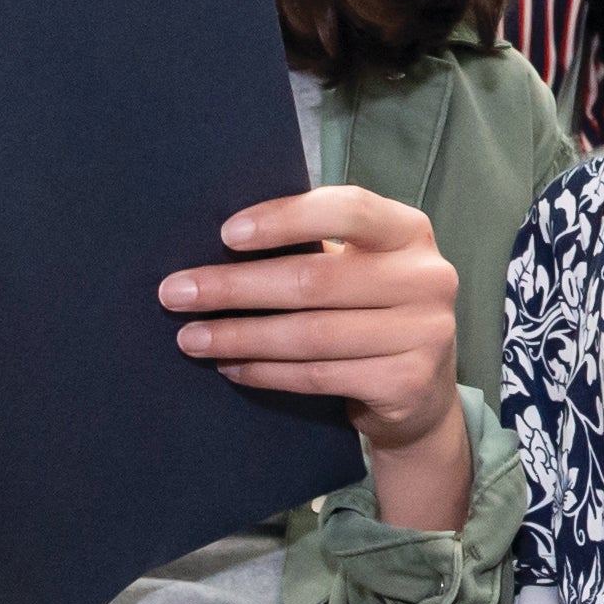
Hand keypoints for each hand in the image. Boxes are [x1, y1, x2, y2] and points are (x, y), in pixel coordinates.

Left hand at [162, 184, 471, 532]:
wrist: (423, 394)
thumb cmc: (372, 312)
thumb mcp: (363, 267)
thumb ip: (318, 248)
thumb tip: (219, 245)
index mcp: (410, 231)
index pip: (348, 209)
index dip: (284, 220)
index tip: (225, 235)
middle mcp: (427, 277)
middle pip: (315, 279)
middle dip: (235, 287)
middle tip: (176, 293)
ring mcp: (424, 333)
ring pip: (310, 334)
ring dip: (240, 336)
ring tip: (191, 337)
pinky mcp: (407, 382)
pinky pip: (318, 376)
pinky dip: (266, 372)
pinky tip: (232, 367)